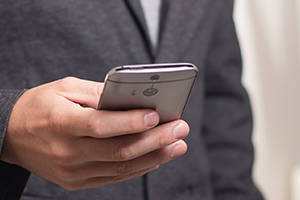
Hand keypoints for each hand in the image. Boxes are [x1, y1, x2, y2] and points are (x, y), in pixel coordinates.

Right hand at [1, 77, 188, 190]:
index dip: (131, 122)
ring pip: (121, 168)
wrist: (11, 134)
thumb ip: (98, 93)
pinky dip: (138, 168)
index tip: (157, 116)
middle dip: (155, 140)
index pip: (101, 125)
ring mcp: (73, 171)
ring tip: (177, 145)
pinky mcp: (77, 181)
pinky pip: (114, 177)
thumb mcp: (64, 88)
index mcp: (62, 123)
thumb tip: (131, 98)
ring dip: (154, 156)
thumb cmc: (39, 106)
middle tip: (180, 128)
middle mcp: (68, 152)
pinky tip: (156, 157)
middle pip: (119, 150)